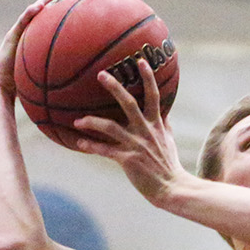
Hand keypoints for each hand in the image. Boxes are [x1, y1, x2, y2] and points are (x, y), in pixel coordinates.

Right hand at [0, 0, 71, 99]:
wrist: (1, 87)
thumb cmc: (23, 87)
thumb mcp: (46, 78)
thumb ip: (59, 74)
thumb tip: (80, 82)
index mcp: (36, 39)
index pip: (51, 20)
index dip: (62, 10)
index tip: (77, 3)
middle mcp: (28, 32)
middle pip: (44, 10)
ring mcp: (19, 31)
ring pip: (34, 10)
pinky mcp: (11, 35)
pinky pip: (23, 21)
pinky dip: (31, 12)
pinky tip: (40, 6)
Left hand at [73, 59, 187, 203]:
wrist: (171, 188)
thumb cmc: (169, 164)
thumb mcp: (169, 140)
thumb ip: (164, 124)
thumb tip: (165, 112)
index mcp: (156, 124)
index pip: (153, 96)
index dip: (147, 77)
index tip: (140, 60)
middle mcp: (145, 131)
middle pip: (129, 103)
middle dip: (114, 87)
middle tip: (100, 74)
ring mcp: (136, 145)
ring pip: (110, 127)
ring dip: (92, 122)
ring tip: (78, 121)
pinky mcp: (127, 160)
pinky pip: (105, 150)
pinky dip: (91, 146)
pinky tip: (80, 143)